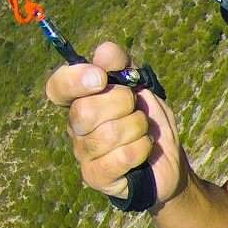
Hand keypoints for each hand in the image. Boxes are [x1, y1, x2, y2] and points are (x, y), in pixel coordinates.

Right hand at [46, 42, 186, 206]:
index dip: (74, 80)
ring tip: (143, 131)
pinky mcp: (96, 176)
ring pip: (105, 135)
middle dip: (122, 104)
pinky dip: (140, 150)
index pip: (57, 87)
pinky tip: (144, 149)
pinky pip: (118, 159)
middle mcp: (75, 126)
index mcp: (80, 100)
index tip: (101, 77)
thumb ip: (122, 66)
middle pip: (84, 111)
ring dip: (136, 129)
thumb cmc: (150, 122)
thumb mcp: (142, 87)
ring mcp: (83, 153)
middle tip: (136, 109)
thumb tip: (105, 51)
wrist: (169, 161)